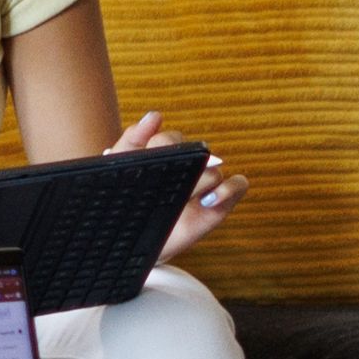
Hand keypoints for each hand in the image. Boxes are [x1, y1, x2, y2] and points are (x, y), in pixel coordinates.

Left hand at [114, 116, 237, 262]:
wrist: (129, 243)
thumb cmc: (124, 203)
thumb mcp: (120, 169)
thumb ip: (132, 140)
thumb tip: (155, 115)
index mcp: (166, 155)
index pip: (171, 139)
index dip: (162, 145)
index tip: (150, 158)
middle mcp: (189, 167)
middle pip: (198, 152)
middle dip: (184, 163)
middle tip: (168, 178)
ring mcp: (204, 186)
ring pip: (213, 171)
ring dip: (199, 181)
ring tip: (183, 196)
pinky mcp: (218, 205)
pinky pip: (238, 185)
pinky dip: (229, 188)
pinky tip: (208, 199)